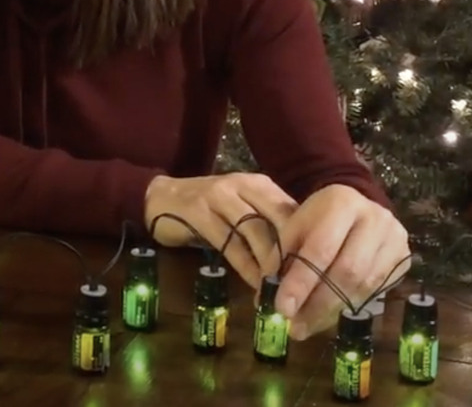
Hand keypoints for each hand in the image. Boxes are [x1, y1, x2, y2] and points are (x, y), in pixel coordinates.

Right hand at [145, 173, 297, 288]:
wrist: (159, 197)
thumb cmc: (207, 208)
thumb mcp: (240, 208)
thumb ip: (266, 223)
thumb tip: (300, 256)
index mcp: (259, 184)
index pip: (291, 210)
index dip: (303, 241)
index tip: (312, 269)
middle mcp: (241, 185)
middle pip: (276, 220)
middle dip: (289, 254)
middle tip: (298, 283)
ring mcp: (218, 196)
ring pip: (254, 231)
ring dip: (268, 263)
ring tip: (277, 288)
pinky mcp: (198, 212)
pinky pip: (229, 242)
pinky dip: (245, 265)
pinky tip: (253, 282)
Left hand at [269, 184, 409, 339]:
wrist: (356, 208)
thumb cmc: (319, 220)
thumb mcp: (295, 228)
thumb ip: (281, 257)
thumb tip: (266, 297)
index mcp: (341, 202)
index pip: (321, 248)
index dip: (301, 281)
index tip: (282, 308)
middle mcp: (375, 218)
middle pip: (347, 271)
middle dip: (318, 304)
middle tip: (296, 327)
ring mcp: (394, 238)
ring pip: (363, 285)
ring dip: (332, 311)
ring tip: (308, 326)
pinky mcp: (404, 257)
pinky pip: (376, 291)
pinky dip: (349, 307)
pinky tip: (329, 316)